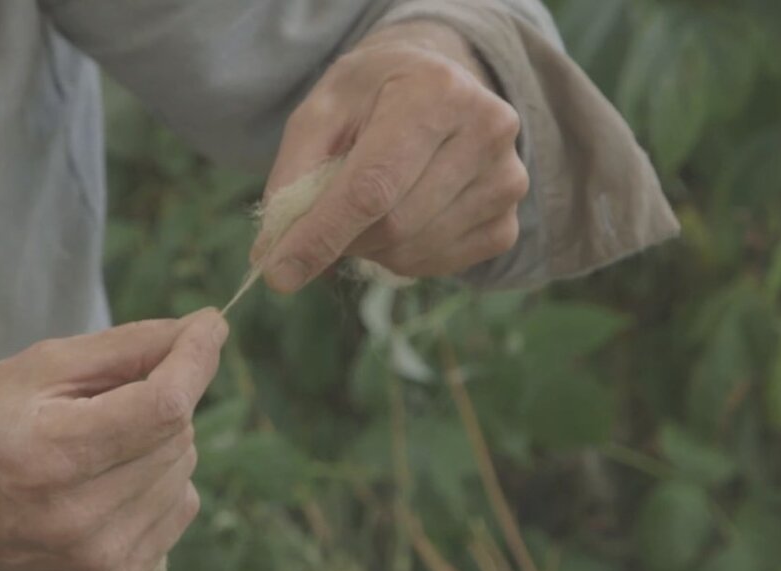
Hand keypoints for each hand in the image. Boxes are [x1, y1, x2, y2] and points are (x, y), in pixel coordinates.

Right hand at [0, 309, 227, 570]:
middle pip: (177, 435)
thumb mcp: (41, 365)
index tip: (208, 326)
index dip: (195, 358)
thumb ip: (129, 347)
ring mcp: (98, 556)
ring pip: (184, 471)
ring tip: (98, 442)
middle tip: (107, 398)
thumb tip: (204, 329)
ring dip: (159, 443)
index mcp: (54, 454)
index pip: (165, 405)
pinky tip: (108, 478)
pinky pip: (179, 510)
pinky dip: (158, 483)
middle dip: (161, 399)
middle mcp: (79, 516)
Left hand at [253, 20, 528, 290]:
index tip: (278, 275)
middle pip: (393, 226)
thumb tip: (271, 258)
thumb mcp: (320, 113)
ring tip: (367, 206)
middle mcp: (486, 132)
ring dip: (369, 248)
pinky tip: (399, 217)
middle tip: (321, 220)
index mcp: (435, 92)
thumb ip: (292, 179)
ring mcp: (507, 180)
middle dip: (342, 239)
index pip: (373, 186)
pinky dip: (401, 257)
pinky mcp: (508, 222)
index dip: (322, 235)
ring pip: (412, 252)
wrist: (435, 85)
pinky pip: (437, 265)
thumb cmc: (371, 97)